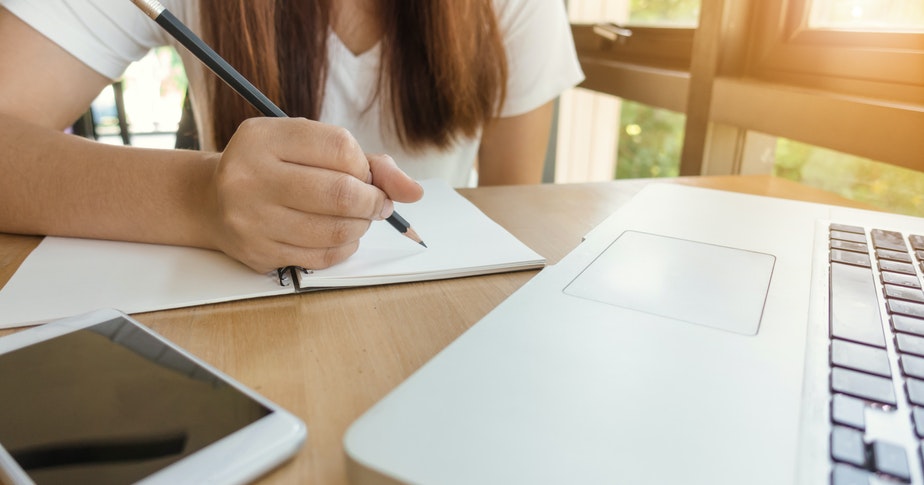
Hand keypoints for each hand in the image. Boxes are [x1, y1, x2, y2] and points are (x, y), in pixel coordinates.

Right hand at [203, 117, 422, 272]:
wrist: (212, 201)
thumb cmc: (273, 167)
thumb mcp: (307, 146)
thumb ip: (365, 161)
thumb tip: (412, 191)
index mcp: (264, 137)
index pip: (340, 148)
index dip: (366, 166)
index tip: (366, 174)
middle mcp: (250, 176)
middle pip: (342, 194)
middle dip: (373, 201)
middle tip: (376, 203)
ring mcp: (251, 219)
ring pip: (336, 230)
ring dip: (361, 225)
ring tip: (357, 217)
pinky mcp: (258, 253)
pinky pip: (322, 257)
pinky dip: (344, 246)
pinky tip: (338, 234)